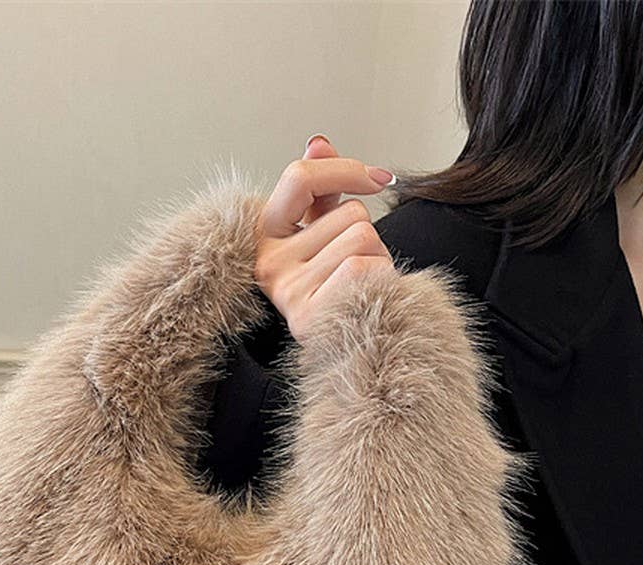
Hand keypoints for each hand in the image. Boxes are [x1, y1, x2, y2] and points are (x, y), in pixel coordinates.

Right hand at [254, 133, 398, 344]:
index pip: (300, 177)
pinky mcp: (309, 317)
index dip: (345, 170)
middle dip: (366, 234)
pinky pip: (364, 268)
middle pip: (349, 214)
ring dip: (377, 259)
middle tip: (353, 266)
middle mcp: (268, 264)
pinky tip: (364, 298)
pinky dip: (378, 280)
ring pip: (363, 239)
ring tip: (359, 284)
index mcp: (263, 235)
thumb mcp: (319, 233)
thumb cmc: (332, 285)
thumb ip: (318, 190)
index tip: (377, 178)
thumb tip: (318, 144)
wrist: (346, 344)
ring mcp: (287, 292)